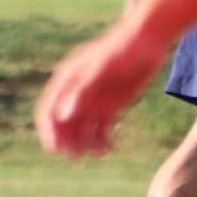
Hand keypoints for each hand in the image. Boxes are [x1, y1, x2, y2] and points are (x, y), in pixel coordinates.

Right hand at [34, 20, 168, 156]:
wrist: (148, 40)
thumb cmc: (122, 50)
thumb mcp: (101, 69)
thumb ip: (81, 92)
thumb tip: (63, 116)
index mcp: (66, 82)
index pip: (48, 112)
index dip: (49, 131)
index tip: (56, 149)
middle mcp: (76, 94)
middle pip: (64, 124)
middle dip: (68, 141)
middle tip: (77, 156)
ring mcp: (94, 101)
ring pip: (82, 129)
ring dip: (86, 143)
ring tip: (98, 152)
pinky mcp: (111, 106)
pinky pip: (102, 129)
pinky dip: (103, 140)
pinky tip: (110, 147)